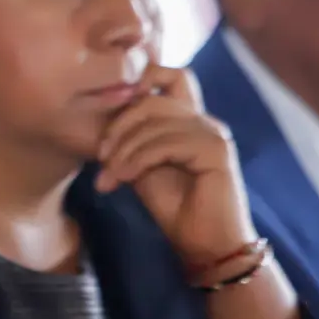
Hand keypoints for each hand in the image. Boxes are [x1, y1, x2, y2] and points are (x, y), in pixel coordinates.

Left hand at [94, 64, 255, 264]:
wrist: (203, 244)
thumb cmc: (172, 205)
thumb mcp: (140, 163)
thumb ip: (130, 136)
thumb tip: (102, 112)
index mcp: (187, 117)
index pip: (166, 74)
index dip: (136, 82)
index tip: (106, 117)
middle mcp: (203, 119)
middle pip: (152, 96)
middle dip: (119, 124)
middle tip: (101, 157)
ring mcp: (213, 132)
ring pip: (156, 120)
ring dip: (124, 148)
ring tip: (110, 175)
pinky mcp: (217, 150)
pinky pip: (167, 143)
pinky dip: (138, 160)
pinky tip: (123, 179)